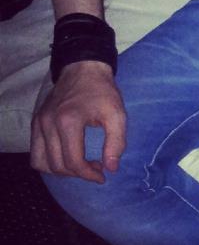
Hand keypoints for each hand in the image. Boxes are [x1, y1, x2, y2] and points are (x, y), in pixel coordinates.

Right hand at [30, 61, 125, 182]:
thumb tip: (112, 168)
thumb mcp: (117, 113)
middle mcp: (48, 124)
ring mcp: (39, 123)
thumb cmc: (103, 91)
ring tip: (80, 165)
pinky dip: (48, 161)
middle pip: (57, 165)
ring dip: (60, 170)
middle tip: (96, 168)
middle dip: (78, 173)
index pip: (73, 161)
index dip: (89, 175)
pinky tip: (66, 156)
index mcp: (68, 121)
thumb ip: (116, 141)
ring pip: (41, 163)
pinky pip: (35, 152)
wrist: (84, 69)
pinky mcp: (35, 122)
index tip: (103, 175)